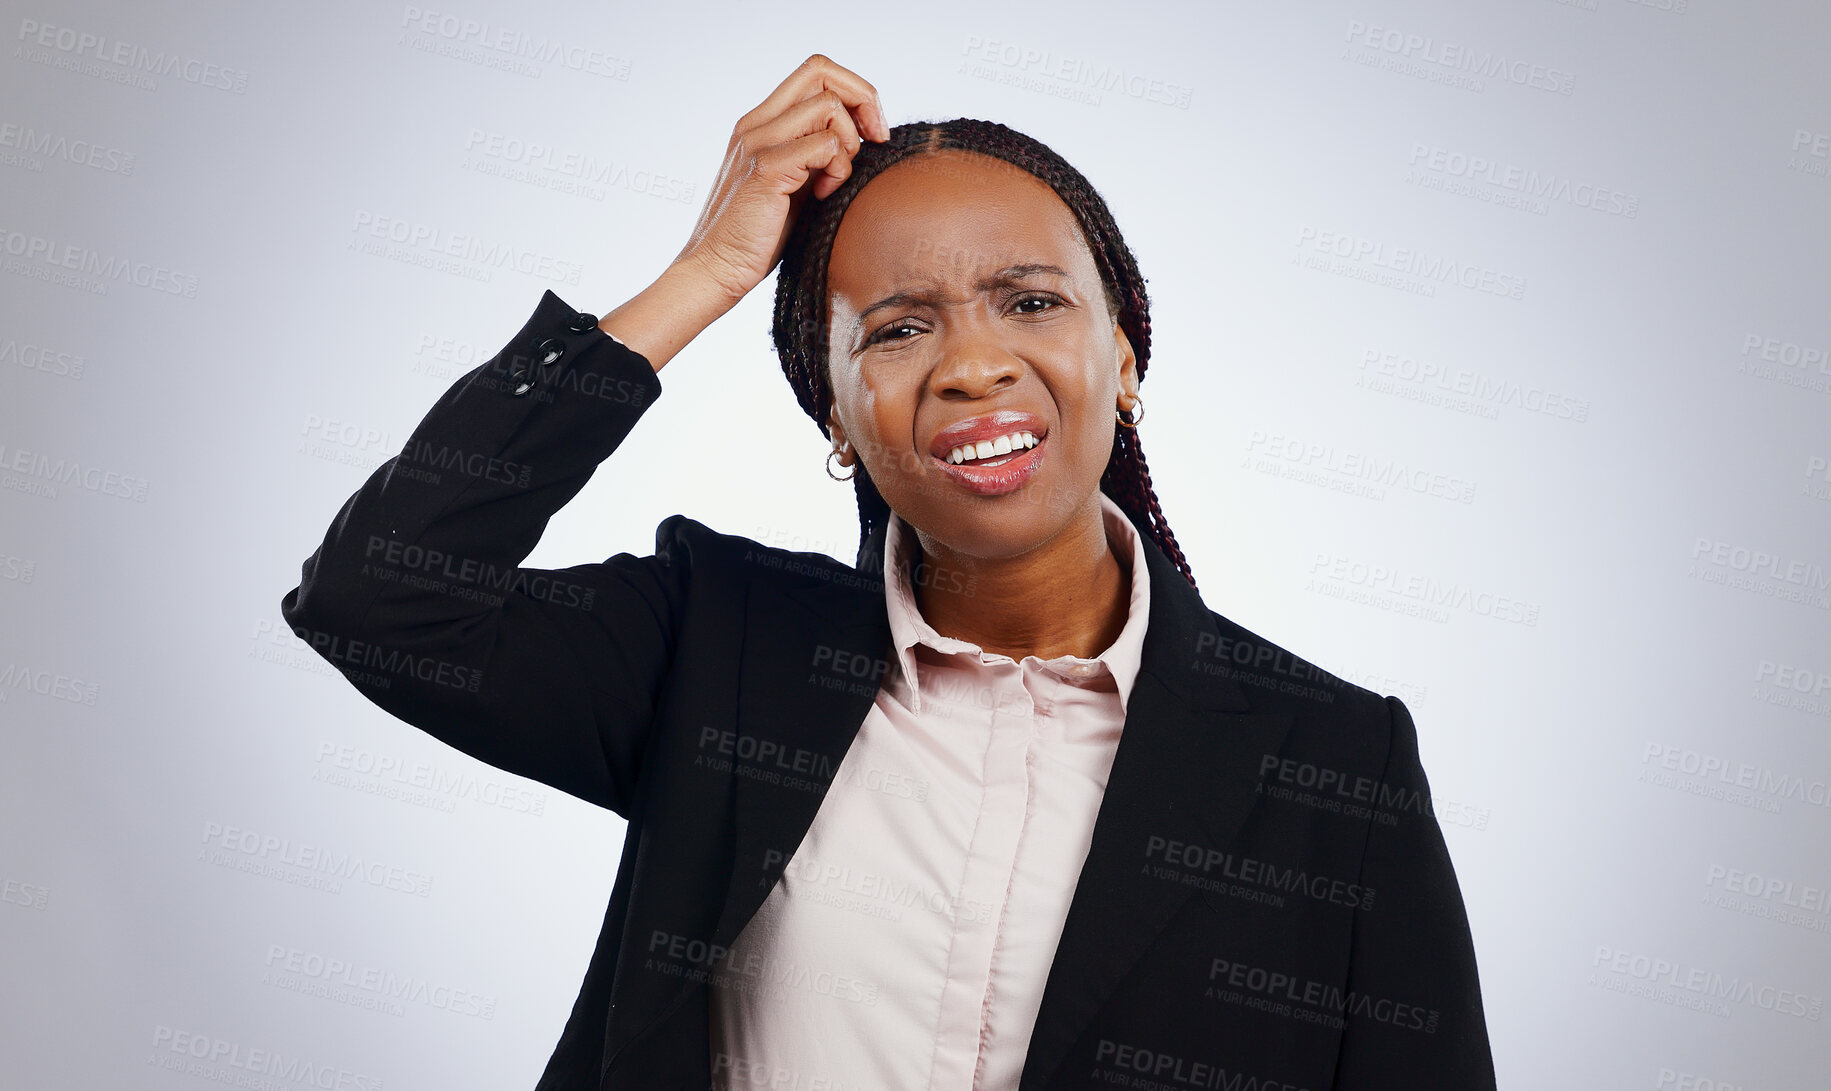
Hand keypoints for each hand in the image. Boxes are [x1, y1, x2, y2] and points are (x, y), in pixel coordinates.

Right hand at [670, 53, 889, 307]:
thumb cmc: (758, 236)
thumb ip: (816, 155)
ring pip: (828, 105)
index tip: (872, 133)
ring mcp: (758, 143)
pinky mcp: (766, 169)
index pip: (816, 71)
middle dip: (863, 101)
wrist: (716, 269)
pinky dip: (838, 168)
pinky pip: (824, 144)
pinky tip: (825, 195)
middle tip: (874, 142)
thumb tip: (865, 139)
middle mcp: (757, 123)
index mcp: (762, 122)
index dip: (854, 92)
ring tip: (835, 180)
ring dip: (849, 142)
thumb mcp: (795, 184)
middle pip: (822, 70)